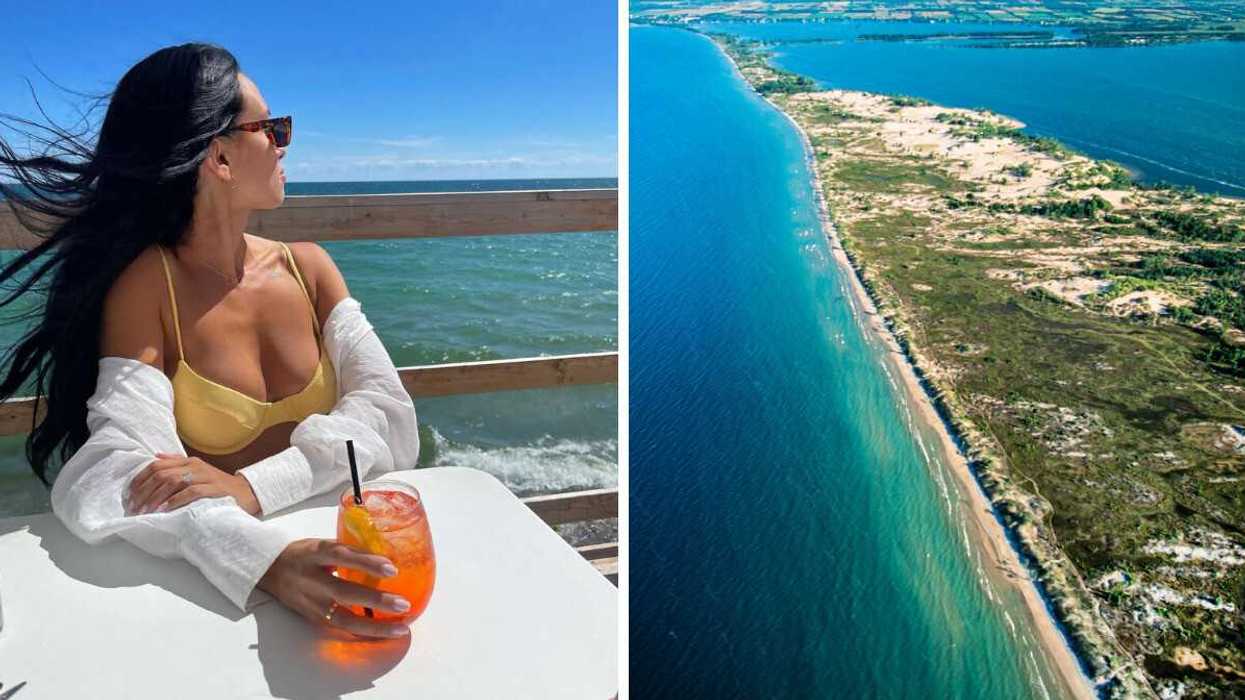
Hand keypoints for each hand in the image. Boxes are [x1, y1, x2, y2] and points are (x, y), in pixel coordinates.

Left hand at [127, 453, 261, 515]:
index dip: (140, 479)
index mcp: (189, 461)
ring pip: (173, 481)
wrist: (246, 492)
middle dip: (144, 491)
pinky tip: (164, 509)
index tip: (129, 494)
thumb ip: (177, 463)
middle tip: (134, 507)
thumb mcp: (197, 470)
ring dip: (156, 497)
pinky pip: (190, 492)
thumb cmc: (218, 485)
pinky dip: (175, 501)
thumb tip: (155, 456)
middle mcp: (195, 466)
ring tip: (146, 510)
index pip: (157, 465)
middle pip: (162, 474)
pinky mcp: (214, 489)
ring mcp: (205, 476)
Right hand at [258, 538, 410, 638]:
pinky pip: (340, 627)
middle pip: (343, 592)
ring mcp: (310, 602)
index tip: (392, 569)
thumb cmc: (304, 554)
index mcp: (314, 554)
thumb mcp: (322, 544)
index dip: (366, 562)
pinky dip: (363, 632)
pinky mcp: (312, 618)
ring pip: (342, 618)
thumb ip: (350, 550)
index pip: (341, 555)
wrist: (269, 571)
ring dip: (374, 626)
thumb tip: (388, 554)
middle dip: (375, 600)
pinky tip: (384, 634)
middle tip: (403, 604)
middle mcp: (311, 579)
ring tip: (400, 628)